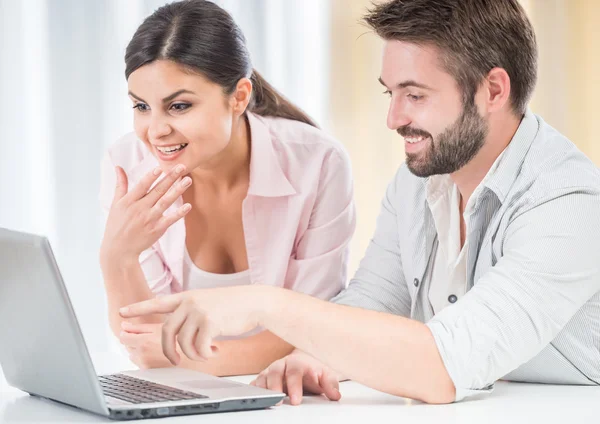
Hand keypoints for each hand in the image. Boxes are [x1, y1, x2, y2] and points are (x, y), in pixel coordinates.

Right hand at [100, 163, 191, 261]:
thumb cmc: (116, 224)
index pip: (141, 186)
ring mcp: (149, 219)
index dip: (151, 177)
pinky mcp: (157, 229)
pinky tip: (188, 206)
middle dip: (170, 178)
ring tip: (188, 180)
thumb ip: (120, 185)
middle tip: (182, 167)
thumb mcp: (116, 204)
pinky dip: (179, 213)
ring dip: (178, 190)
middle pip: (157, 191)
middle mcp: (139, 209)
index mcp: (129, 201)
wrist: (119, 250)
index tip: (160, 167)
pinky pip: (170, 219)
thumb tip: (118, 167)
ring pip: (165, 202)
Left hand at [119, 286, 267, 364]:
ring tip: (205, 353)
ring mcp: (199, 311)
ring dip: (192, 354)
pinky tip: (215, 351)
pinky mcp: (210, 322)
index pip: (157, 303)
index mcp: (187, 296)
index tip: (122, 314)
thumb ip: (191, 312)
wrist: (255, 302)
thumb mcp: (208, 303)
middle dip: (168, 350)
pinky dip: (204, 355)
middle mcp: (189, 302)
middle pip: (166, 331)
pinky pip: (198, 347)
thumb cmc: (234, 305)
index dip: (138, 309)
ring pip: (182, 342)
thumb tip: (178, 332)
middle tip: (175, 360)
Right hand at [250, 350, 340, 404]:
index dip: (294, 386)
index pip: (294, 372)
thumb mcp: (326, 375)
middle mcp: (281, 365)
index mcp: (297, 363)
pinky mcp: (263, 379)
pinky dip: (253, 391)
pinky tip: (254, 399)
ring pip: (262, 378)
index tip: (295, 400)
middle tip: (278, 402)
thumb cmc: (313, 371)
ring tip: (264, 402)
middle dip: (275, 388)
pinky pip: (255, 384)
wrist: (304, 362)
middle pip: (274, 373)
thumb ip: (330, 384)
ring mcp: (270, 371)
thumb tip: (335, 395)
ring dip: (262, 390)